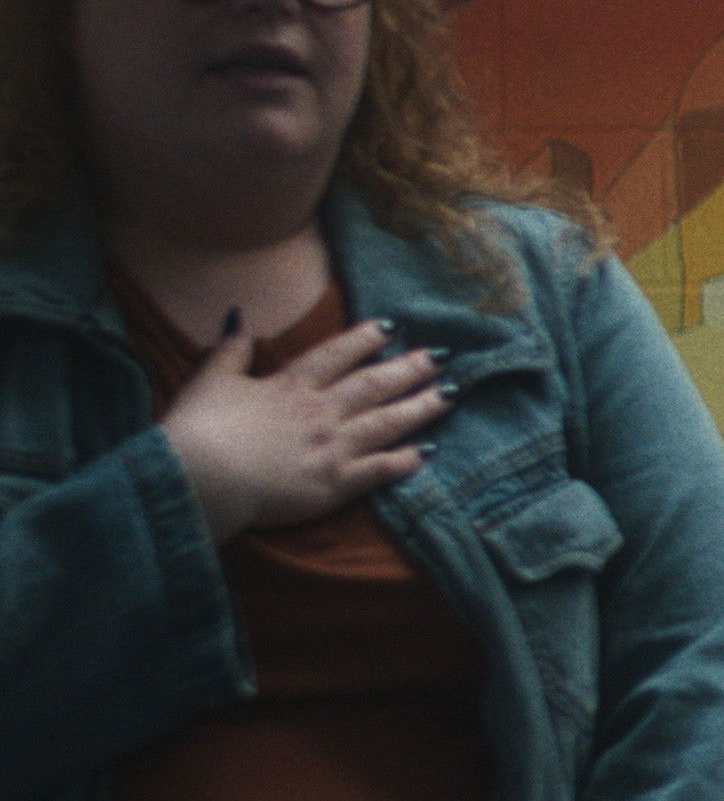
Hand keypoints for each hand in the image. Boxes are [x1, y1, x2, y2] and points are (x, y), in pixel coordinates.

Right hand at [159, 315, 448, 541]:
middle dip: (410, 368)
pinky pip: (379, 470)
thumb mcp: (209, 380)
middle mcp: (319, 412)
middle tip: (442, 356)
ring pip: (387, 422)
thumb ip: (230, 350)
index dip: (366, 339)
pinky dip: (405, 460)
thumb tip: (239, 316)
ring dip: (421, 407)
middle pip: (374, 384)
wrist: (199, 479)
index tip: (393, 327)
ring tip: (450, 394)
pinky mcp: (335, 485)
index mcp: (290, 386)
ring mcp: (331, 448)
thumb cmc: (196, 430)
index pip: (337, 355)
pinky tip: (428, 452)